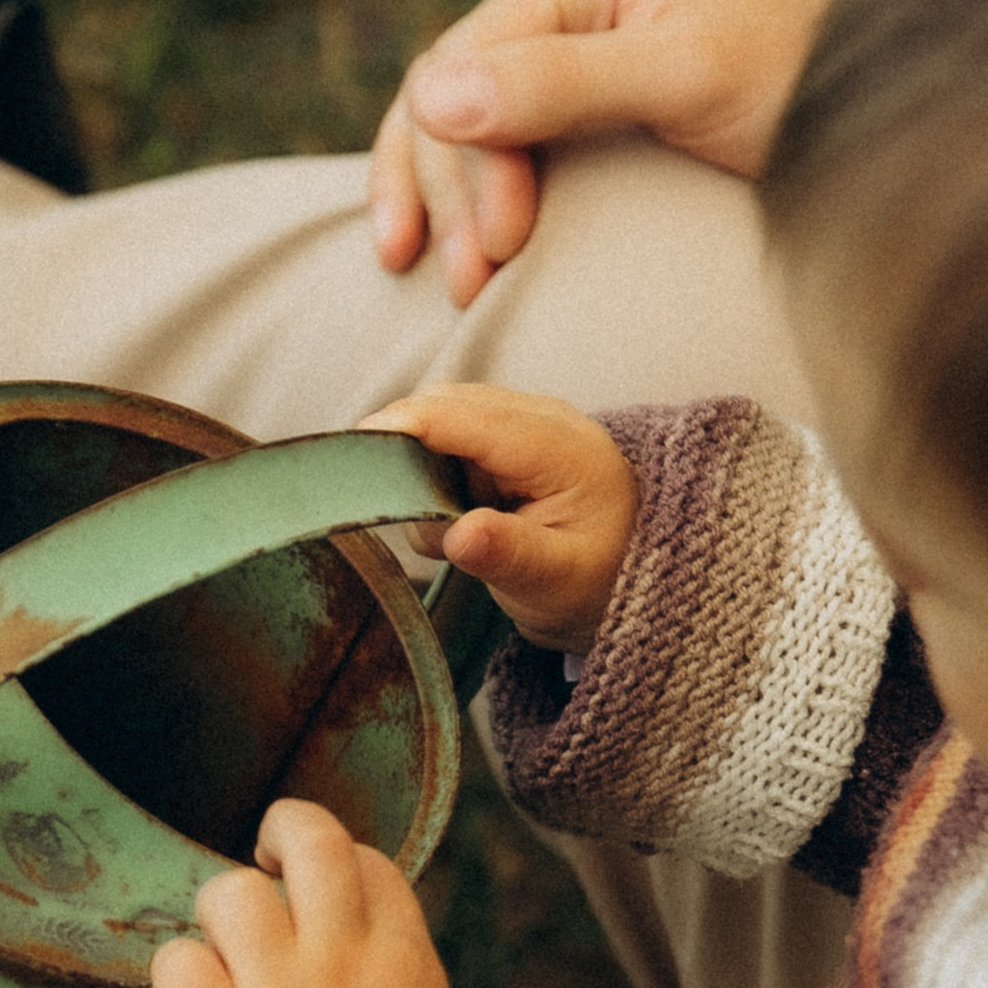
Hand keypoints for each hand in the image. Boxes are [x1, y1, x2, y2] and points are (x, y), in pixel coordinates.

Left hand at [150, 799, 457, 987]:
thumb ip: (388, 982)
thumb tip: (344, 947)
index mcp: (407, 960)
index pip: (367, 860)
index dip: (338, 867)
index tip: (319, 894)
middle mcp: (342, 960)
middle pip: (308, 837)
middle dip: (280, 835)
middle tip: (264, 870)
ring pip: (228, 891)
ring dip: (221, 918)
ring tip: (228, 961)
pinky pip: (175, 962)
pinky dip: (180, 977)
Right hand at [364, 385, 637, 648]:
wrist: (641, 576)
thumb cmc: (601, 581)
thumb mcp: (558, 582)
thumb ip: (508, 554)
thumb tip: (458, 535)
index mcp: (556, 445)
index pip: (459, 416)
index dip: (397, 427)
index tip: (346, 452)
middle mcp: (539, 418)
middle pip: (441, 405)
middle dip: (405, 451)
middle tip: (404, 513)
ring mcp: (524, 423)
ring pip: (441, 418)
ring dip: (424, 467)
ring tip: (454, 526)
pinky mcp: (510, 437)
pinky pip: (452, 436)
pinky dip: (439, 472)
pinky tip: (462, 514)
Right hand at [368, 0, 838, 301]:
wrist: (888, 115)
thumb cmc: (804, 82)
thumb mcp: (687, 77)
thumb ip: (564, 81)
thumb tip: (431, 97)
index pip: (469, 57)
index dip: (465, 156)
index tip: (501, 246)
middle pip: (452, 94)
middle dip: (452, 191)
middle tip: (474, 284)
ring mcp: (572, 49)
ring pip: (458, 126)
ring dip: (445, 204)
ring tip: (457, 286)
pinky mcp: (585, 105)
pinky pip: (493, 147)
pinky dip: (464, 196)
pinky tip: (439, 247)